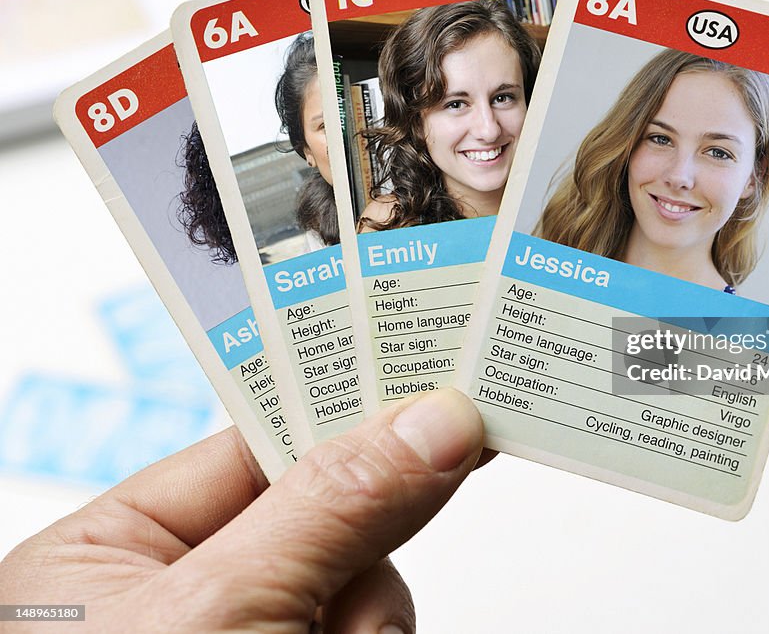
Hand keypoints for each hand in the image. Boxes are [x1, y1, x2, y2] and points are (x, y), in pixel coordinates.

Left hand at [0, 388, 482, 632]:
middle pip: (328, 515)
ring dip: (362, 633)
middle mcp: (185, 595)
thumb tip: (432, 420)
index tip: (431, 379)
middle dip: (349, 565)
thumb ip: (331, 507)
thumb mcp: (218, 615)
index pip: (257, 441)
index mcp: (119, 549)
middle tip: (325, 611)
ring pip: (365, 591)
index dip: (342, 409)